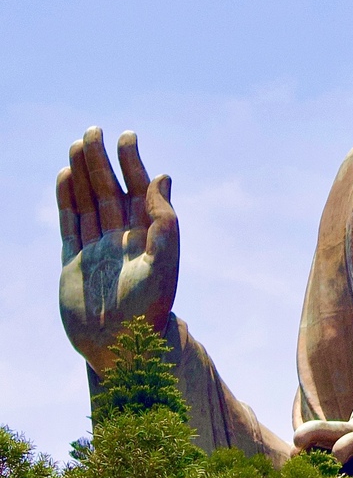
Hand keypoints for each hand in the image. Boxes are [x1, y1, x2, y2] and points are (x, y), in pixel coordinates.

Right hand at [58, 128, 178, 376]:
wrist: (121, 346)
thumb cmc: (149, 305)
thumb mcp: (163, 259)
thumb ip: (162, 218)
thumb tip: (162, 176)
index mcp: (146, 234)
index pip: (137, 189)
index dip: (131, 162)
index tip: (126, 136)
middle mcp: (121, 237)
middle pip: (108, 189)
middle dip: (101, 160)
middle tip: (93, 130)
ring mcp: (96, 248)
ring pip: (87, 201)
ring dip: (82, 174)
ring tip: (77, 145)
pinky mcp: (74, 262)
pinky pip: (69, 224)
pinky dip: (66, 200)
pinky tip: (64, 177)